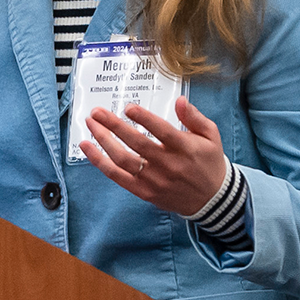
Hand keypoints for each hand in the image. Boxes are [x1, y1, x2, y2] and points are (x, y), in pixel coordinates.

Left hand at [80, 97, 228, 216]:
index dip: (144, 118)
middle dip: (113, 125)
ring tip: (91, 124)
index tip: (128, 107)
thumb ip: (194, 117)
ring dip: (103, 140)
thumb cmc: (209, 162)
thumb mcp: (211, 135)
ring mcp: (154, 180)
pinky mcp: (144, 192)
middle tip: (97, 111)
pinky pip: (117, 176)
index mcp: (185, 148)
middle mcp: (168, 164)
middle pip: (136, 143)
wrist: (212, 200)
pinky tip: (87, 148)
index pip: (161, 131)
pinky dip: (100, 162)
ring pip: (123, 159)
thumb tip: (180, 100)